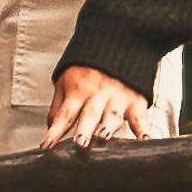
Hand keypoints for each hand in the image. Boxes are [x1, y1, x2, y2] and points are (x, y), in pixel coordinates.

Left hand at [45, 64, 161, 149]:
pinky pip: (140, 117)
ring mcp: (117, 98)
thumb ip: (58, 108)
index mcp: (78, 91)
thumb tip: (50, 130)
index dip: (55, 131)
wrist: (117, 43)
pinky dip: (143, 129)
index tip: (46, 147)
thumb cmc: (87, 69)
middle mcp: (97, 96)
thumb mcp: (66, 82)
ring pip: (112, 115)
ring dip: (109, 127)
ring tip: (104, 137)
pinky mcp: (136, 100)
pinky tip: (144, 141)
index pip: (64, 115)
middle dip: (85, 130)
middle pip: (89, 115)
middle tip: (79, 144)